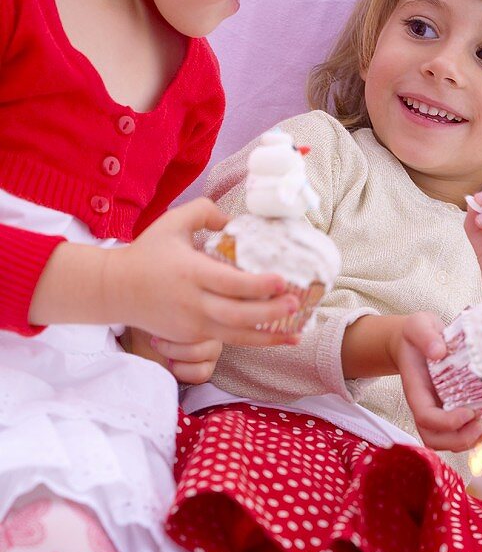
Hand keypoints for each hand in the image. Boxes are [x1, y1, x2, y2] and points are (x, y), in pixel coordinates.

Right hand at [104, 198, 301, 345]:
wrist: (114, 290)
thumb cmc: (147, 252)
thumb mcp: (172, 222)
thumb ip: (205, 211)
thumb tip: (235, 221)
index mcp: (190, 273)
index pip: (229, 284)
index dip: (258, 285)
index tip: (282, 280)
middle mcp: (193, 303)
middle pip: (237, 316)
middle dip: (270, 313)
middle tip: (295, 303)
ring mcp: (192, 325)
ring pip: (235, 337)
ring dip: (268, 338)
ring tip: (296, 334)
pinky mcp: (191, 337)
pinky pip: (226, 339)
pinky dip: (252, 339)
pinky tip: (275, 336)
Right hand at [388, 313, 481, 452]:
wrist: (415, 341)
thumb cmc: (417, 335)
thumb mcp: (418, 326)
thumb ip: (425, 336)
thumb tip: (439, 351)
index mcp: (417, 391)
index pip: (426, 418)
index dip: (447, 422)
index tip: (468, 411)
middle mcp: (427, 406)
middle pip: (437, 439)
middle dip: (461, 439)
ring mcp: (441, 411)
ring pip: (451, 440)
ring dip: (474, 440)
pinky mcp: (454, 409)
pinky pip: (465, 430)